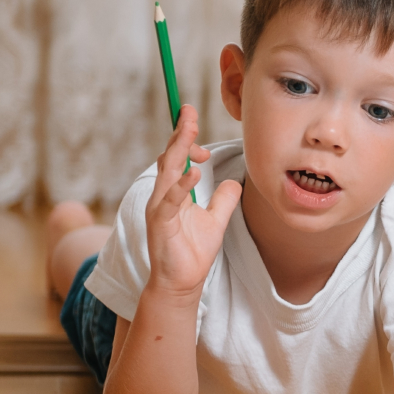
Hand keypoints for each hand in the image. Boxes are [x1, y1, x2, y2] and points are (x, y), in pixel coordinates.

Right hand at [144, 104, 242, 294]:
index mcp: (174, 192)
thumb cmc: (193, 252)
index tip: (199, 127)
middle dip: (180, 134)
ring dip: (178, 150)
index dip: (188, 141)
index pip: (177, 158)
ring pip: (166, 172)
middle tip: (189, 112)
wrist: (183, 282)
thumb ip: (223, 199)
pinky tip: (193, 171)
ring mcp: (159, 208)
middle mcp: (163, 196)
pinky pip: (170, 200)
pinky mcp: (160, 223)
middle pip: (170, 157)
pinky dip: (181, 185)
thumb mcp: (216, 220)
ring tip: (190, 132)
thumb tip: (233, 182)